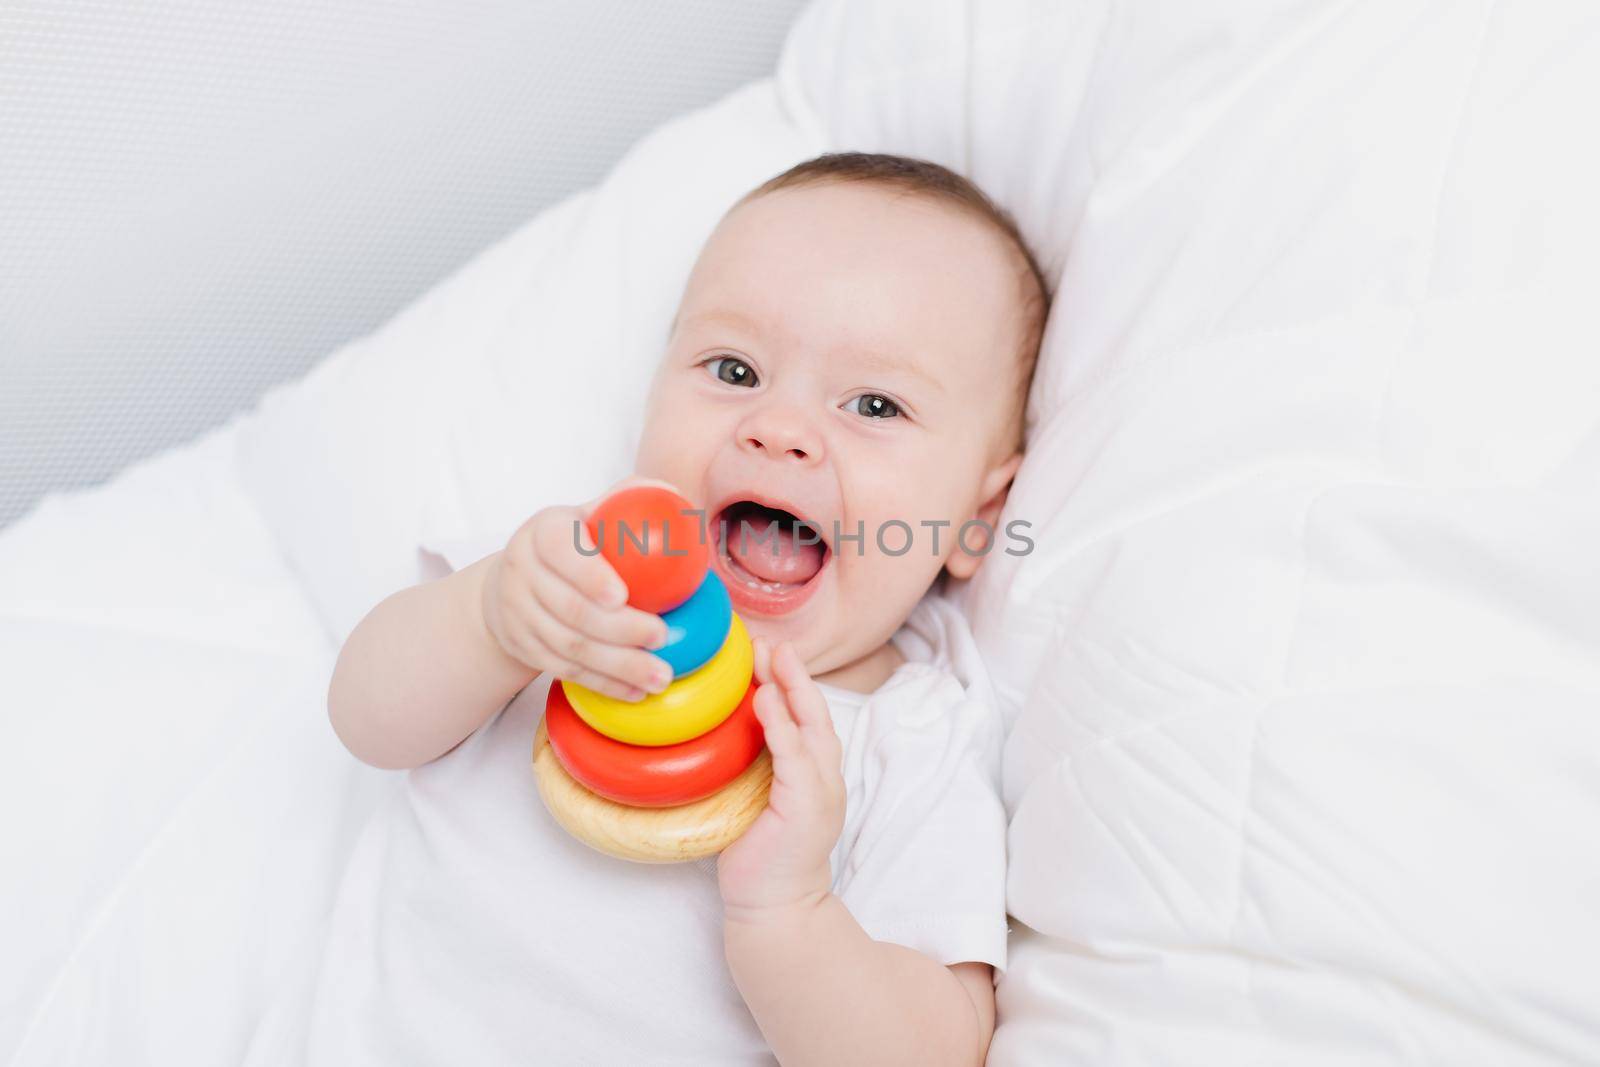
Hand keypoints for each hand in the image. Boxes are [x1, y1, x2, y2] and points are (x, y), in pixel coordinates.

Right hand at [481, 487, 673, 700]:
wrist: (511, 583)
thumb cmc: (570, 545)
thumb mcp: (589, 514)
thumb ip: (629, 500)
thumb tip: (676, 499)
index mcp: (544, 532)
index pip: (561, 550)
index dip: (590, 574)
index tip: (623, 595)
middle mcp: (523, 571)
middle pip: (571, 609)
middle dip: (620, 629)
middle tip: (661, 637)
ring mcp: (519, 614)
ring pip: (569, 647)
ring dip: (618, 666)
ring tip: (661, 676)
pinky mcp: (524, 647)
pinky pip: (565, 671)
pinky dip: (603, 683)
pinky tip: (635, 692)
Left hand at [718, 638, 845, 919]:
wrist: (772, 910)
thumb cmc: (757, 860)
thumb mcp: (752, 802)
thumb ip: (748, 768)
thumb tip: (712, 734)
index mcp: (813, 776)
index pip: (806, 718)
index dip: (791, 683)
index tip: (767, 652)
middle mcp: (825, 779)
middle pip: (815, 713)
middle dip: (794, 674)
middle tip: (769, 641)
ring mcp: (821, 793)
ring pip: (811, 728)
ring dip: (791, 689)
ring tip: (770, 657)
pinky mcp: (806, 807)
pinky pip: (796, 757)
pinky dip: (782, 726)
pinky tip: (766, 701)